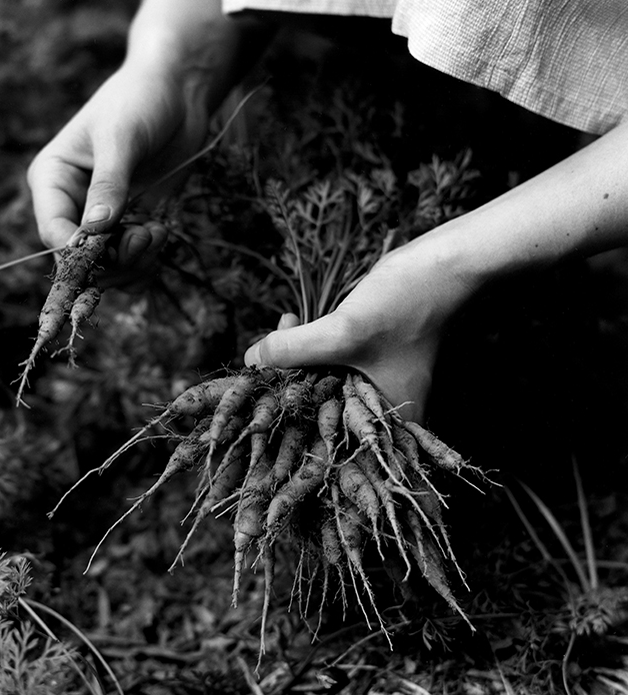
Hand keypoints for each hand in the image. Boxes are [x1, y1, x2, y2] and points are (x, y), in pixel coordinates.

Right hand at [26, 59, 210, 280]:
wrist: (177, 92)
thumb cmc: (139, 100)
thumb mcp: (120, 138)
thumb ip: (109, 184)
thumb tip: (96, 229)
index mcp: (53, 180)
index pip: (54, 232)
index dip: (79, 251)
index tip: (112, 250)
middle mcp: (73, 205)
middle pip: (82, 259)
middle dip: (114, 260)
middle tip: (144, 238)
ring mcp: (105, 219)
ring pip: (110, 268)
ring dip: (136, 261)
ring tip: (156, 233)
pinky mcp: (134, 224)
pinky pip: (135, 263)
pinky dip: (149, 260)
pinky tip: (162, 233)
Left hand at [244, 241, 473, 422]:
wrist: (443, 263)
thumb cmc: (404, 303)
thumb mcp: (343, 331)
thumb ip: (294, 349)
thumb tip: (250, 360)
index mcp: (389, 419)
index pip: (326, 432)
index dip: (291, 415)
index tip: (259, 393)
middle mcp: (384, 408)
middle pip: (321, 406)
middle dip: (289, 382)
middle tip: (261, 359)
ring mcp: (378, 381)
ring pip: (322, 379)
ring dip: (296, 358)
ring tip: (280, 330)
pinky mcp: (372, 356)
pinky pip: (332, 360)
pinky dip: (311, 345)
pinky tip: (292, 323)